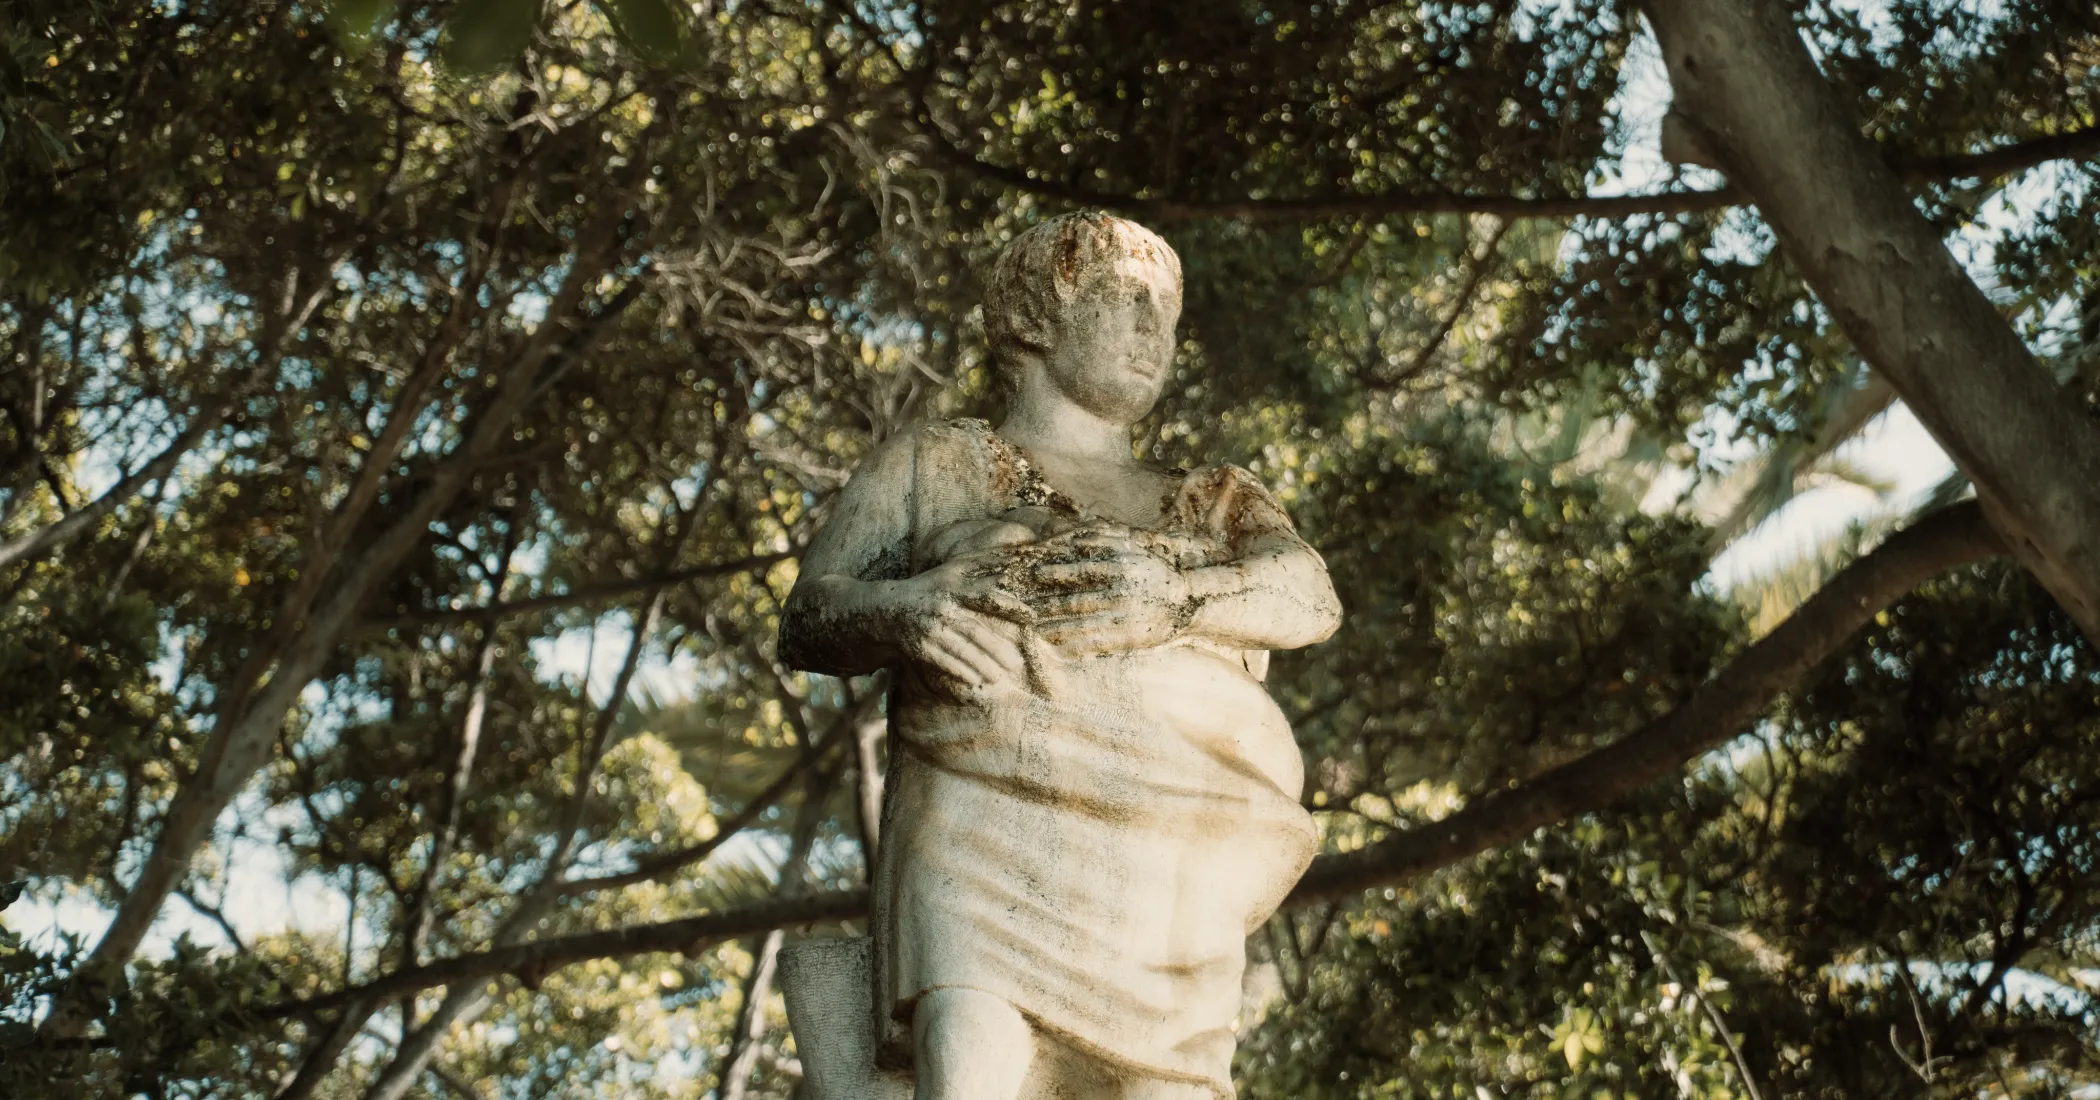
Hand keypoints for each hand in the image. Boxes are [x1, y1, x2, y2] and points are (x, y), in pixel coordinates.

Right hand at [892, 558, 1034, 696]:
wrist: (884, 610)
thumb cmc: (923, 591)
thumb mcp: (946, 575)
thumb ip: (974, 573)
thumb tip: (1007, 571)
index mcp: (951, 589)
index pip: (985, 597)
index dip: (1009, 606)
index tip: (1032, 617)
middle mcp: (941, 608)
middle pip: (975, 631)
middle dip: (998, 650)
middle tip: (1017, 664)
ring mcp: (929, 628)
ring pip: (961, 650)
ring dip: (983, 666)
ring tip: (1001, 679)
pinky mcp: (918, 646)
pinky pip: (944, 662)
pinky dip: (961, 672)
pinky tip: (976, 683)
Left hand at [1025, 532, 1194, 654]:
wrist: (1186, 601)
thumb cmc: (1153, 572)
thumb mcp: (1133, 550)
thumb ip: (1104, 542)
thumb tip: (1073, 539)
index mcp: (1121, 569)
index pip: (1082, 571)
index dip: (1056, 573)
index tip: (1035, 575)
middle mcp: (1122, 593)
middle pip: (1077, 601)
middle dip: (1047, 605)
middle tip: (1023, 608)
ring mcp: (1125, 618)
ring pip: (1083, 625)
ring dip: (1056, 629)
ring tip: (1034, 631)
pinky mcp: (1130, 638)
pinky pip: (1098, 644)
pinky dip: (1076, 647)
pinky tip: (1059, 649)